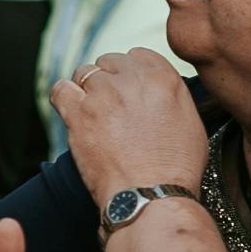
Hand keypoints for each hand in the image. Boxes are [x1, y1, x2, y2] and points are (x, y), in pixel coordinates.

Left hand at [48, 50, 206, 210]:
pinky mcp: (79, 112)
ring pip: (84, 73)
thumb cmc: (175, 169)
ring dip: (86, 90)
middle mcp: (132, 79)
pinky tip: (72, 113)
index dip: (130, 73)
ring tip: (94, 116)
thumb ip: (171, 97)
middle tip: (111, 109)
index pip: (138, 55)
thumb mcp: (190, 123)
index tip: (128, 90)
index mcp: (163, 78)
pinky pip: (60, 90)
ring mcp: (103, 93)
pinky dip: (63, 98)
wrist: (151, 196)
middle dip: (108, 81)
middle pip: (109, 62)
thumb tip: (158, 92)